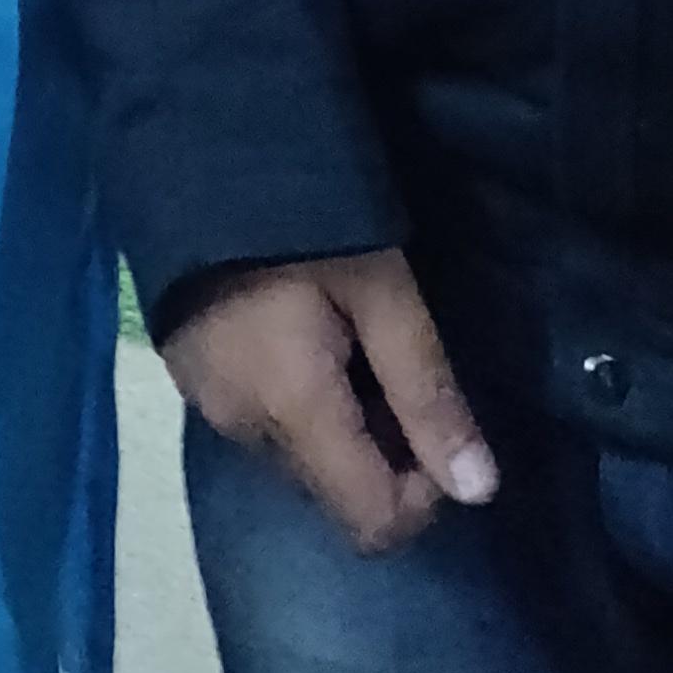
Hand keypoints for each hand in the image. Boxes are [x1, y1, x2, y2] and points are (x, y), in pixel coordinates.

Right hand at [163, 246, 497, 556]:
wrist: (200, 151)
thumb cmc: (308, 218)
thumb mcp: (384, 292)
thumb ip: (428, 393)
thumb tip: (479, 490)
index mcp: (293, 413)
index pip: (370, 522)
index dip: (425, 494)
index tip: (439, 421)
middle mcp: (245, 431)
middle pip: (337, 493)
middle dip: (386, 453)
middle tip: (399, 363)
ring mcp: (210, 408)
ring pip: (302, 462)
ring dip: (344, 429)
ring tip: (355, 340)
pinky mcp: (193, 381)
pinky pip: (266, 427)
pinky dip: (303, 405)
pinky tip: (311, 335)